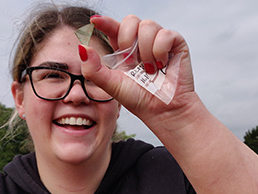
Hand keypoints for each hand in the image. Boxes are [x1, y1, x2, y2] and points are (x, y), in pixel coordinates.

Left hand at [80, 15, 198, 127]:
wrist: (163, 110)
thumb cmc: (139, 99)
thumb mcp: (111, 84)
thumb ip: (93, 69)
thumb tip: (81, 47)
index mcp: (126, 51)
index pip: (115, 28)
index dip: (105, 22)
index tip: (94, 21)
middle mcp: (142, 44)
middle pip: (131, 20)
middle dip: (127, 39)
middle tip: (132, 61)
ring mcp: (159, 43)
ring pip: (148, 25)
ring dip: (145, 50)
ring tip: (150, 69)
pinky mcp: (176, 44)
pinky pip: (165, 34)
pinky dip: (160, 51)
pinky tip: (162, 65)